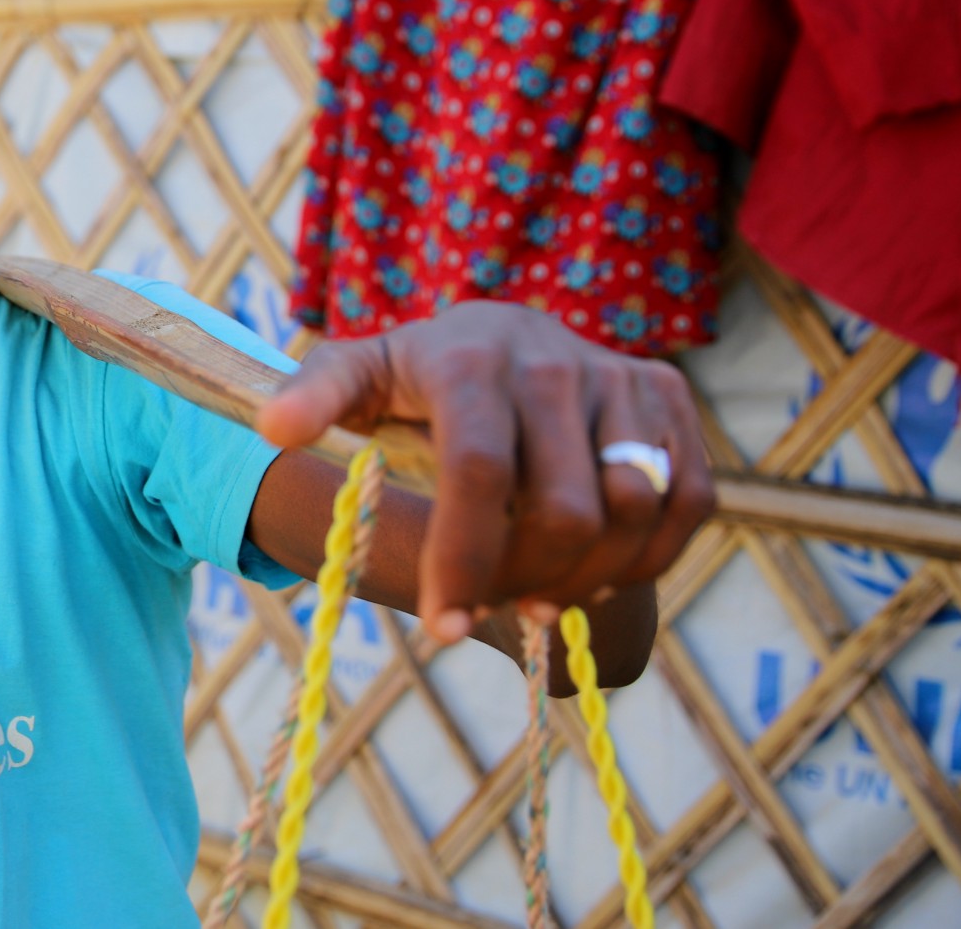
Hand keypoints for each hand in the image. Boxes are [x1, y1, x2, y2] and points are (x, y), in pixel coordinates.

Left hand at [257, 301, 713, 641]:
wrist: (498, 334)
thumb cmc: (416, 377)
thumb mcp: (356, 375)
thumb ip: (316, 397)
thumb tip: (272, 428)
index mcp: (470, 359)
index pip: (480, 472)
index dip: (464, 559)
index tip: (443, 625)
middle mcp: (554, 361)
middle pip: (566, 510)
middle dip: (524, 581)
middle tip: (488, 608)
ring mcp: (620, 377)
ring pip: (632, 511)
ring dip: (587, 577)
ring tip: (536, 595)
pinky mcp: (670, 399)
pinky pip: (687, 501)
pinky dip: (648, 555)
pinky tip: (593, 571)